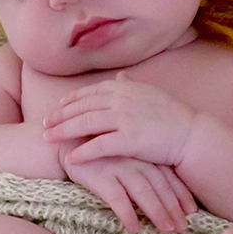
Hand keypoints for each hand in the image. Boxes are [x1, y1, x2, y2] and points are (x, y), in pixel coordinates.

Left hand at [43, 72, 196, 167]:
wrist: (189, 134)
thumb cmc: (170, 115)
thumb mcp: (148, 93)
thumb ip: (130, 85)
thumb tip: (120, 75)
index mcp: (123, 88)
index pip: (88, 92)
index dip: (69, 101)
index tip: (55, 108)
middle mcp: (121, 100)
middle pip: (81, 107)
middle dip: (59, 116)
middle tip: (43, 124)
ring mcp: (124, 119)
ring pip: (85, 124)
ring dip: (63, 131)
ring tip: (48, 139)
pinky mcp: (129, 140)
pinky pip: (99, 146)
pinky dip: (83, 152)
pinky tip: (70, 158)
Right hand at [59, 145, 196, 233]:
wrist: (65, 141)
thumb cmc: (99, 151)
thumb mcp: (125, 154)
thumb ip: (143, 166)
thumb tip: (164, 190)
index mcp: (143, 152)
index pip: (168, 175)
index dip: (181, 194)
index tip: (192, 212)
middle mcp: (134, 158)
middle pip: (160, 186)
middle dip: (173, 208)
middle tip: (182, 229)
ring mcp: (118, 166)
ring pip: (143, 192)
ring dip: (157, 213)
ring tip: (166, 231)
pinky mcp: (99, 176)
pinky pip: (117, 198)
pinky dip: (127, 214)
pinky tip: (134, 229)